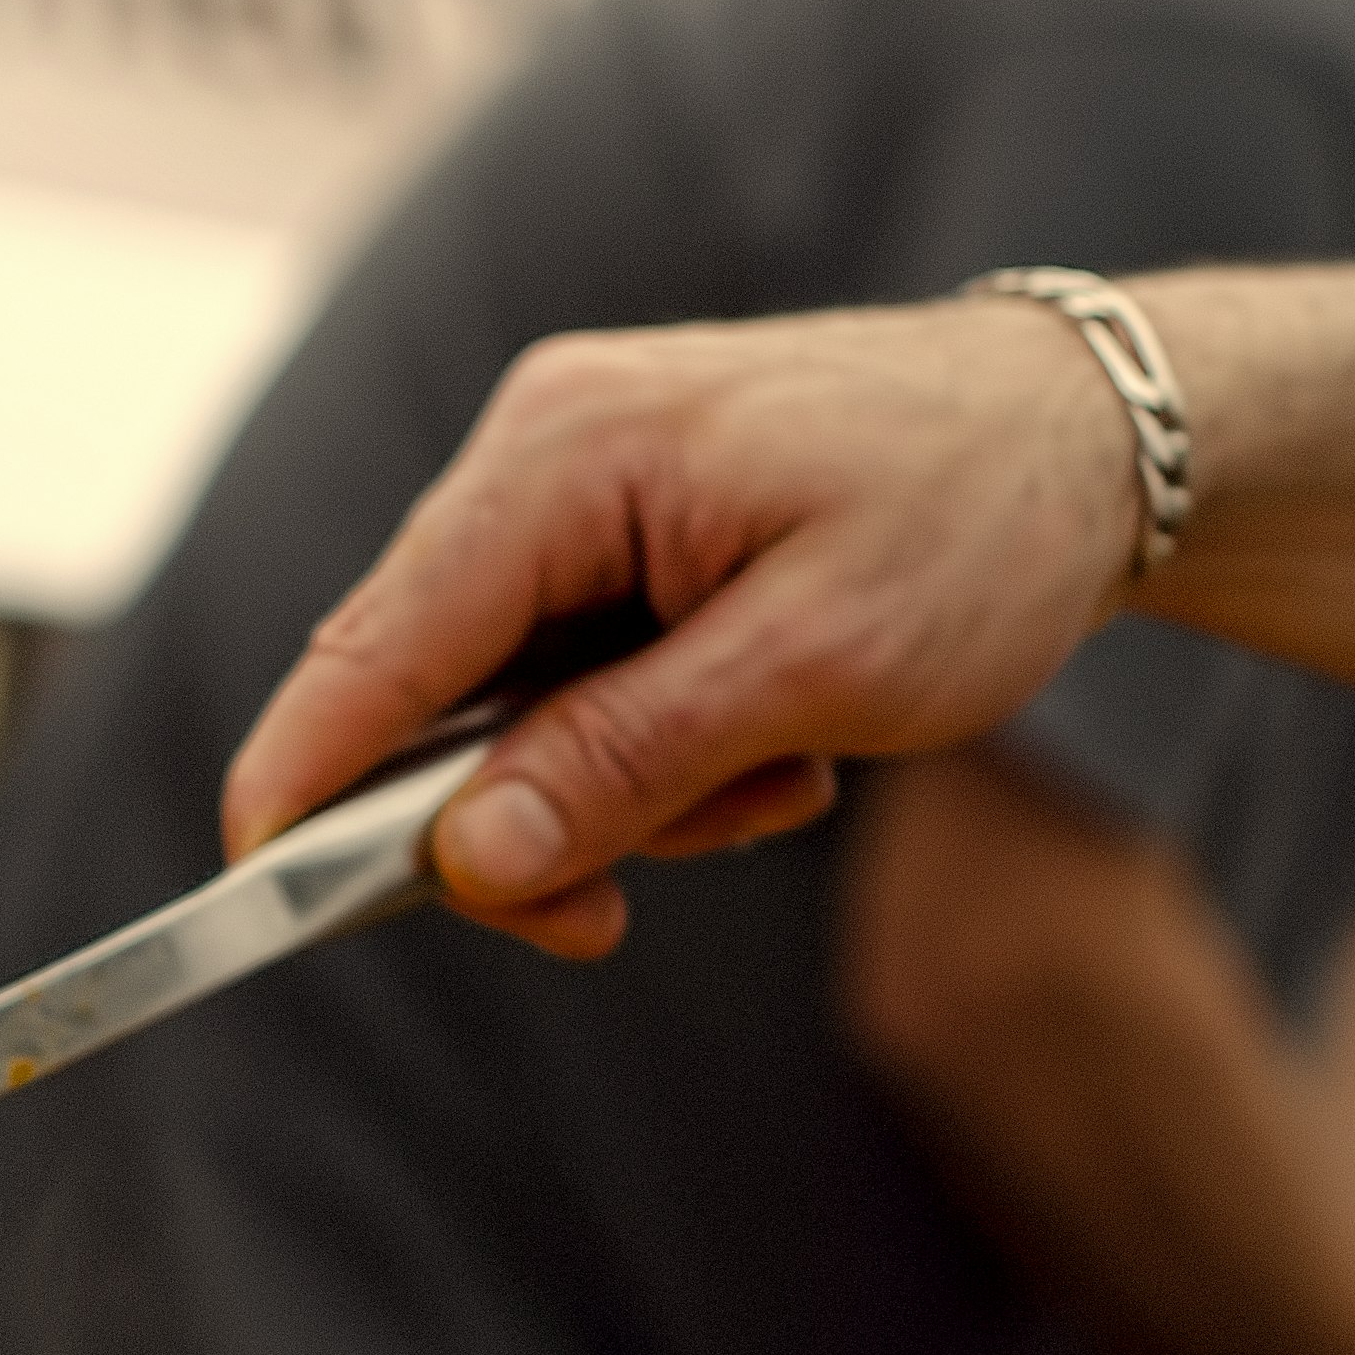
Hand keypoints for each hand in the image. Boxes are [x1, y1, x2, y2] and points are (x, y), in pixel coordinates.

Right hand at [221, 300, 1145, 957]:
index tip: (253, 902)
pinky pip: (568, 692)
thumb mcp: (816, 664)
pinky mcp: (609, 540)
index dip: (300, 783)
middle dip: (524, 823)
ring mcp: (569, 495)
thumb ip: (626, 761)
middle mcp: (538, 457)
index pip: (375, 645)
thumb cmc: (978, 520)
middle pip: (422, 699)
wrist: (1101, 438)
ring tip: (777, 772)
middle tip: (618, 916)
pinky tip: (770, 735)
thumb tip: (469, 859)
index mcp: (564, 456)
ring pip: (503, 718)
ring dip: (624, 792)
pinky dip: (655, 752)